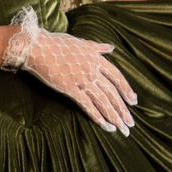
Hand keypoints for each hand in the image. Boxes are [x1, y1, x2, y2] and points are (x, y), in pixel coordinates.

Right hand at [0, 9, 137, 133]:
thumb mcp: (82, 42)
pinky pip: (87, 105)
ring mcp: (82, 80)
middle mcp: (92, 71)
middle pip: (112, 93)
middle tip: (131, 124)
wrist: (37, 46)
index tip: (133, 101)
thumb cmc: (57, 43)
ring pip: (103, 101)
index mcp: (97, 59)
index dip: (126, 90)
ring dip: (114, 116)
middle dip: (123, 110)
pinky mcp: (70, 89)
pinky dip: (97, 116)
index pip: (117, 77)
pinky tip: (105, 126)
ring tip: (122, 129)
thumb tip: (111, 47)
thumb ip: (98, 47)